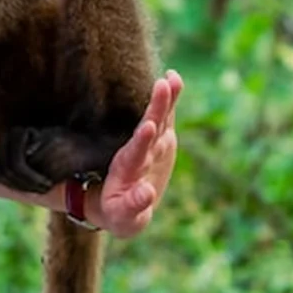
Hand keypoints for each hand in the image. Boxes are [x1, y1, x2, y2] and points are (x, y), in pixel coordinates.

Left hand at [90, 70, 181, 238]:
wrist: (119, 204)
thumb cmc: (120, 210)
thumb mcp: (124, 214)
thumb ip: (134, 204)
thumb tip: (146, 193)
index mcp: (128, 169)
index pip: (136, 151)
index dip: (142, 140)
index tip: (149, 127)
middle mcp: (139, 153)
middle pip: (149, 128)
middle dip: (156, 108)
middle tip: (163, 84)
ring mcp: (150, 146)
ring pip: (159, 119)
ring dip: (164, 101)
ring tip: (170, 79)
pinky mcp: (161, 142)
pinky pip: (166, 118)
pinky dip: (170, 101)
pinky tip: (172, 77)